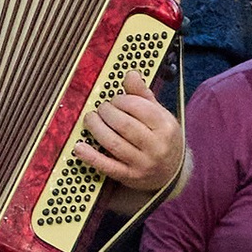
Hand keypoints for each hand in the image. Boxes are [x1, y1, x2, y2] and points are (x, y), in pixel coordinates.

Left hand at [78, 76, 180, 200]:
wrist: (173, 172)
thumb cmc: (163, 139)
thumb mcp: (160, 115)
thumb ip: (143, 95)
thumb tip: (130, 74)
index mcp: (165, 126)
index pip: (138, 107)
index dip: (121, 100)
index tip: (115, 99)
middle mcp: (156, 146)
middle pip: (123, 124)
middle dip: (107, 112)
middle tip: (101, 109)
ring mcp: (142, 163)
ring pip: (113, 143)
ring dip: (96, 128)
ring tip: (90, 119)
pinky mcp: (129, 177)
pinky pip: (106, 166)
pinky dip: (90, 156)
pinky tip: (79, 147)